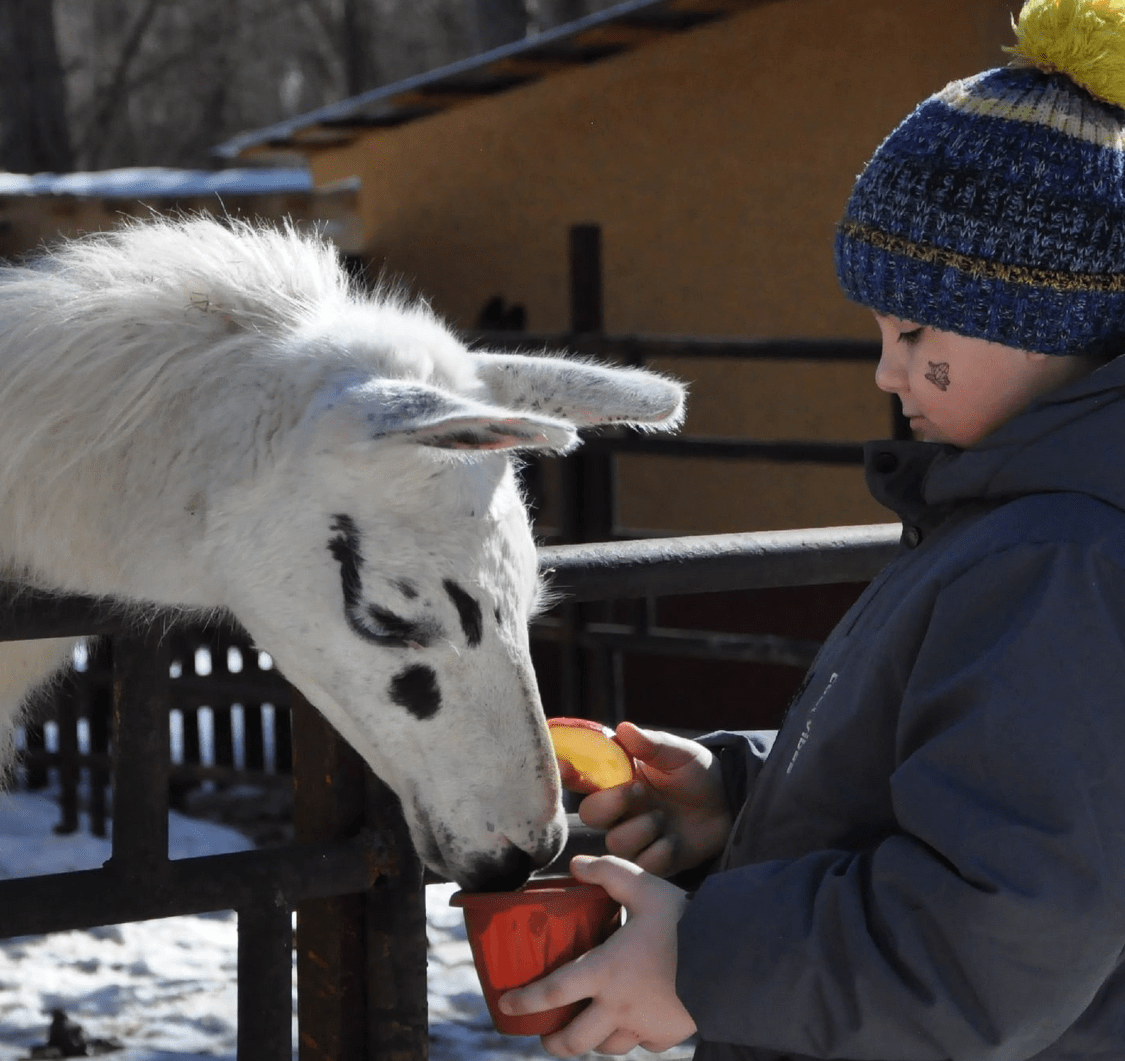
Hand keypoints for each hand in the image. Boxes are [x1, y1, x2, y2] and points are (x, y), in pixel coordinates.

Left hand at [498, 854, 696, 1056]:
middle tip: (545, 1035)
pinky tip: (635, 1024)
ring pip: (607, 1047)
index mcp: (605, 972)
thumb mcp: (644, 887)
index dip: (525, 1000)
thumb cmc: (683, 923)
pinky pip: (643, 1044)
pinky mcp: (668, 1033)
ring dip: (592, 1042)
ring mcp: (643, 1025)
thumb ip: (608, 872)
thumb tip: (576, 865)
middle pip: (574, 1040)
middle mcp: (618, 1007)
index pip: (553, 992)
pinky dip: (634, 1037)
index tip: (506, 1003)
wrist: (731, 960)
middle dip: (553, 1042)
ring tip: (587, 1031)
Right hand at [579, 722, 731, 877]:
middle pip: (590, 814)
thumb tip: (623, 728)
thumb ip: (652, 744)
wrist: (730, 806)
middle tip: (637, 791)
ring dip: (641, 829)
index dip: (568, 774)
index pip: (582, 778)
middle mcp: (620, 809)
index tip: (568, 768)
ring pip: (615, 843)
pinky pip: (641, 865)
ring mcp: (635, 837)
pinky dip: (659, 852)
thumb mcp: (679, 753)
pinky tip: (674, 841)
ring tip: (665, 818)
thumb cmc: (699, 774)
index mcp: (619, 779)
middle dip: (610, 804)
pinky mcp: (651, 863)